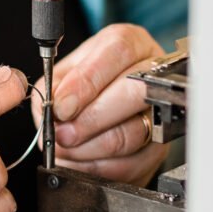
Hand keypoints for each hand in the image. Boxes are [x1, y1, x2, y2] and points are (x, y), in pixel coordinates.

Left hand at [31, 24, 168, 185]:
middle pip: (134, 92)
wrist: (103, 113)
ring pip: (133, 133)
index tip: (62, 106)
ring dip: (90, 148)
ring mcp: (161, 114)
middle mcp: (153, 75)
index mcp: (131, 44)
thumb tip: (51, 109)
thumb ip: (54, 85)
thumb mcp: (64, 74)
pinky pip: (130, 165)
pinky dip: (98, 167)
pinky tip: (80, 161)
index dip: (87, 81)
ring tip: (66, 148)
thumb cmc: (83, 87)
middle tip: (63, 133)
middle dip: (91, 119)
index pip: (118, 52)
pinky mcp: (158, 150)